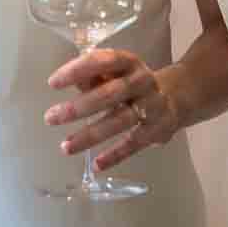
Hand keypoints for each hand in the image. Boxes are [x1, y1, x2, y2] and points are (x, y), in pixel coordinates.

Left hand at [44, 48, 179, 172]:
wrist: (177, 97)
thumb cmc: (131, 83)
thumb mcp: (115, 72)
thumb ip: (92, 75)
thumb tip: (69, 80)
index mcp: (129, 62)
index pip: (103, 61)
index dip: (78, 70)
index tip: (52, 83)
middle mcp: (142, 82)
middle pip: (109, 94)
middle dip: (78, 107)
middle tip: (50, 118)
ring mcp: (152, 106)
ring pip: (119, 121)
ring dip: (90, 135)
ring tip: (65, 147)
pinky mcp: (157, 130)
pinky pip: (133, 144)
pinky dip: (115, 155)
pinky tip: (96, 165)